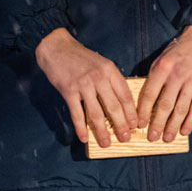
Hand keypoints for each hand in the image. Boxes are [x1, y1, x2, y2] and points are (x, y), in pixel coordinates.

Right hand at [35, 28, 138, 147]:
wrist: (55, 47)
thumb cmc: (80, 57)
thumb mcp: (101, 63)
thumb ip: (110, 80)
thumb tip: (120, 104)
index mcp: (110, 70)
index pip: (125, 96)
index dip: (131, 113)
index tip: (135, 125)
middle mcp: (98, 78)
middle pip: (114, 107)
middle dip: (121, 126)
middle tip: (125, 138)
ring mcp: (83, 84)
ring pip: (96, 113)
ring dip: (102, 131)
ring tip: (106, 143)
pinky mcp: (68, 90)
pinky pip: (76, 113)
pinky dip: (80, 127)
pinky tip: (84, 137)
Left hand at [138, 26, 191, 142]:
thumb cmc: (179, 49)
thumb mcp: (161, 59)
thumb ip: (155, 76)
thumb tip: (146, 98)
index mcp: (162, 69)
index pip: (150, 94)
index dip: (144, 111)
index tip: (139, 124)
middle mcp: (176, 77)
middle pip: (165, 105)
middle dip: (157, 123)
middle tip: (152, 137)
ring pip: (181, 109)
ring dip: (174, 126)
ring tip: (168, 137)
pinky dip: (191, 121)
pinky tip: (185, 131)